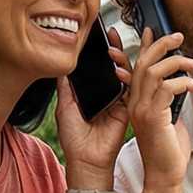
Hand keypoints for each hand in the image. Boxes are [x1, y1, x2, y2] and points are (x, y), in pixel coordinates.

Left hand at [55, 28, 134, 181]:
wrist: (86, 160)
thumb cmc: (74, 139)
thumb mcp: (64, 107)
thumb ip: (66, 87)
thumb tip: (61, 68)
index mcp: (95, 93)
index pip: (100, 68)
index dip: (102, 52)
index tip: (100, 36)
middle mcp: (109, 95)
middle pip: (116, 67)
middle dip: (116, 48)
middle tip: (113, 32)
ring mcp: (120, 102)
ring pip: (126, 74)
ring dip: (123, 57)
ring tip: (116, 43)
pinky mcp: (128, 109)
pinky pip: (132, 89)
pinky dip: (129, 76)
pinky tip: (122, 66)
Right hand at [125, 28, 192, 186]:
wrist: (164, 175)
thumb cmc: (168, 150)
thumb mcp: (169, 119)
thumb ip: (169, 101)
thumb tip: (181, 86)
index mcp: (136, 101)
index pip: (136, 67)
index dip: (144, 46)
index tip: (153, 30)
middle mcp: (134, 103)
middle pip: (143, 63)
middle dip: (161, 45)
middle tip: (179, 36)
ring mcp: (141, 110)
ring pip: (153, 72)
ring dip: (176, 63)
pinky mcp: (153, 117)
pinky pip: (166, 89)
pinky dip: (183, 82)